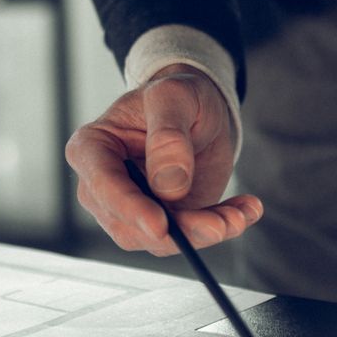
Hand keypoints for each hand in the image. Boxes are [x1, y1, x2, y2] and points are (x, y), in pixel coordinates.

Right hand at [65, 64, 262, 255]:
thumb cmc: (177, 97)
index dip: (130, 208)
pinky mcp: (163, 221)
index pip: (102, 185)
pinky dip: (219, 228)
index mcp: (92, 147)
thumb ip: (168, 135)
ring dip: (203, 232)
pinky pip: (187, 237)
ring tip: (240, 214)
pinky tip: (244, 211)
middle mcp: (103, 186)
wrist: (199, 112)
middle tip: (220, 224)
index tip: (160, 225)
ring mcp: (132, 208)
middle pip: (128, 225)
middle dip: (177, 231)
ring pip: (159, 240)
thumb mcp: (175, 96)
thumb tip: (169, 184)